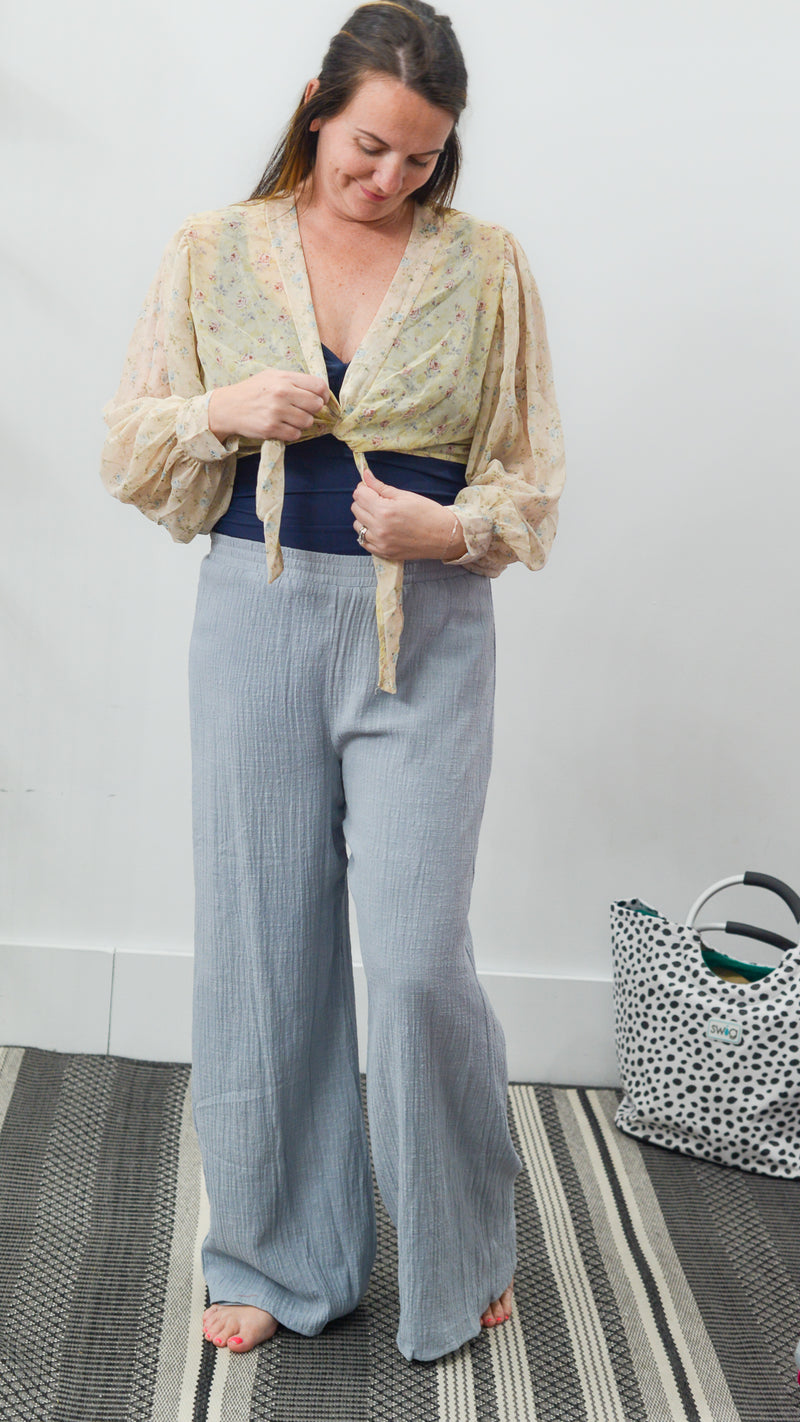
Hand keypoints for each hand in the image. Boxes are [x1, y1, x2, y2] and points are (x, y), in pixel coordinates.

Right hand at [208, 368, 329, 442]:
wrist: (227, 407)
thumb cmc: (252, 391)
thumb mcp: (272, 376)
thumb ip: (294, 381)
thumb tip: (319, 392)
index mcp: (284, 378)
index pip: (318, 386)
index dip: (324, 396)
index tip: (320, 400)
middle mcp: (282, 393)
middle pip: (316, 405)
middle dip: (313, 410)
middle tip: (302, 410)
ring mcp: (276, 411)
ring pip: (307, 422)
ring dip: (301, 423)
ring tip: (289, 418)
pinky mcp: (271, 428)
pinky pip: (295, 434)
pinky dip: (291, 432)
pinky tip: (282, 426)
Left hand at [351, 465, 466, 560]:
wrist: (444, 536)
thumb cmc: (428, 513)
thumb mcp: (405, 495)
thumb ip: (381, 486)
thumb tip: (365, 475)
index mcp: (385, 510)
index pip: (359, 495)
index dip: (364, 488)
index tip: (372, 488)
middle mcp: (379, 528)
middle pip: (356, 509)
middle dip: (364, 502)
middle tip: (378, 501)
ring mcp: (380, 542)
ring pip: (357, 526)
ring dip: (364, 518)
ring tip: (380, 516)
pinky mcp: (382, 552)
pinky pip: (363, 541)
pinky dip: (367, 533)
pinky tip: (379, 528)